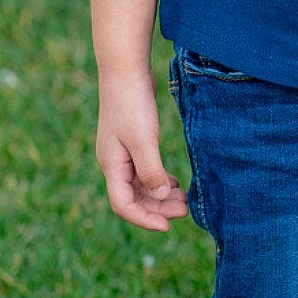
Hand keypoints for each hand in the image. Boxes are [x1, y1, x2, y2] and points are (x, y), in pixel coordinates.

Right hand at [96, 66, 189, 231]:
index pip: (123, 205)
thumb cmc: (132, 104)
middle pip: (134, 198)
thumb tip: (160, 196)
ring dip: (160, 196)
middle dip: (157, 208)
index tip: (168, 226)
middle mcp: (114, 163)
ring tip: (184, 200)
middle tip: (185, 210)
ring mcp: (123, 153)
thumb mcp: (144, 139)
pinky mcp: (133, 143)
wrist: (126, 71)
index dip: (144, 219)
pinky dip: (159, 180)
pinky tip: (174, 184)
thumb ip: (151, 169)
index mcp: (112, 165)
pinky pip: (145, 171)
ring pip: (141, 185)